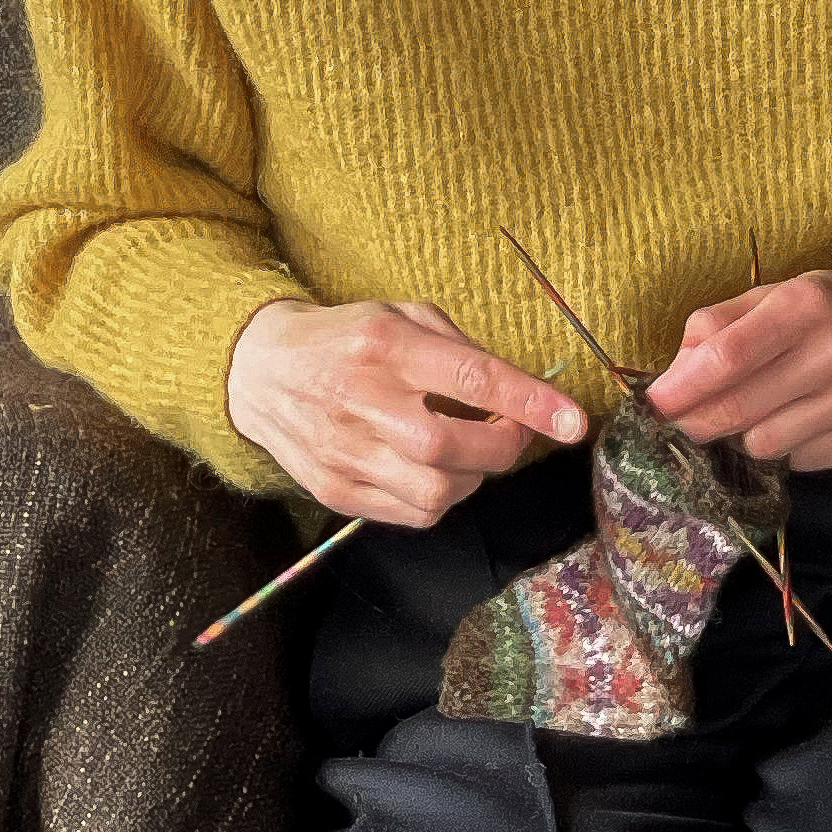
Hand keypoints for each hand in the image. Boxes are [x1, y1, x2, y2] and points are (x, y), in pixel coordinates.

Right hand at [226, 298, 588, 524]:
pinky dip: (441, 500)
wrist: (258, 371)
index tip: (573, 421)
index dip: (529, 403)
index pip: (470, 377)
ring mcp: (342, 452)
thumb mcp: (401, 315)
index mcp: (383, 346)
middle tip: (510, 431)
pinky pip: (412, 515)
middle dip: (502, 446)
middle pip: (452, 447)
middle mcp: (360, 400)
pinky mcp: (333, 490)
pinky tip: (434, 471)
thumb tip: (522, 391)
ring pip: (436, 492)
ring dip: (474, 477)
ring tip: (468, 450)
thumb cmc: (346, 339)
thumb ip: (461, 350)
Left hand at [648, 261, 831, 473]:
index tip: (654, 405)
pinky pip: (804, 462)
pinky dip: (793, 447)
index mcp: (808, 303)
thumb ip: (725, 322)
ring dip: (750, 435)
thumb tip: (673, 373)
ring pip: (765, 444)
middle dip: (697, 422)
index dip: (681, 388)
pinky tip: (809, 419)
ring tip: (766, 411)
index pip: (727, 356)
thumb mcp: (788, 291)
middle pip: (738, 408)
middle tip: (684, 423)